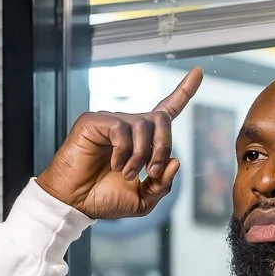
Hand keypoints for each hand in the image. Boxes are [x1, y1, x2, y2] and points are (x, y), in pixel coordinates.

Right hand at [36, 66, 202, 219]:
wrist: (76, 203)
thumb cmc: (103, 199)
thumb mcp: (143, 200)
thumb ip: (162, 184)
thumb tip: (176, 161)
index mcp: (141, 140)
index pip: (167, 109)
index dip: (184, 91)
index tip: (198, 71)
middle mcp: (128, 126)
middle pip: (162, 119)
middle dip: (163, 147)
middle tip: (152, 172)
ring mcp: (110, 121)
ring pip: (143, 125)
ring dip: (140, 155)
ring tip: (126, 173)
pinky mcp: (93, 122)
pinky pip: (120, 128)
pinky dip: (122, 150)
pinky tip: (113, 164)